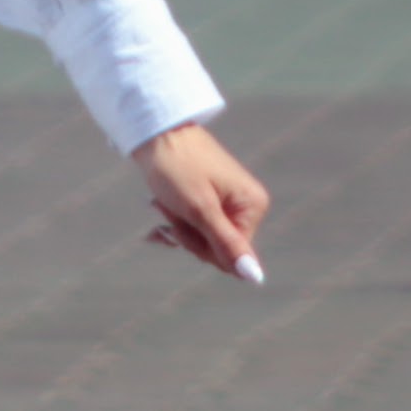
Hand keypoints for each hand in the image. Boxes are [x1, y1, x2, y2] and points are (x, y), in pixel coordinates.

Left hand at [131, 120, 270, 282]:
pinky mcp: (211, 199)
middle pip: (218, 249)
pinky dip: (175, 221)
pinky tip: (159, 207)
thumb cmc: (177, 167)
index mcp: (253, 206)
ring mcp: (228, 202)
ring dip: (177, 226)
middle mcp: (247, 205)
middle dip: (188, 236)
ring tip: (161, 203)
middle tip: (168, 211)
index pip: (232, 256)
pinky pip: (196, 225)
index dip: (202, 248)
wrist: (155, 132)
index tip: (181, 225)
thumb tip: (255, 278)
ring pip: (203, 239)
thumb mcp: (200, 210)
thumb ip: (228, 245)